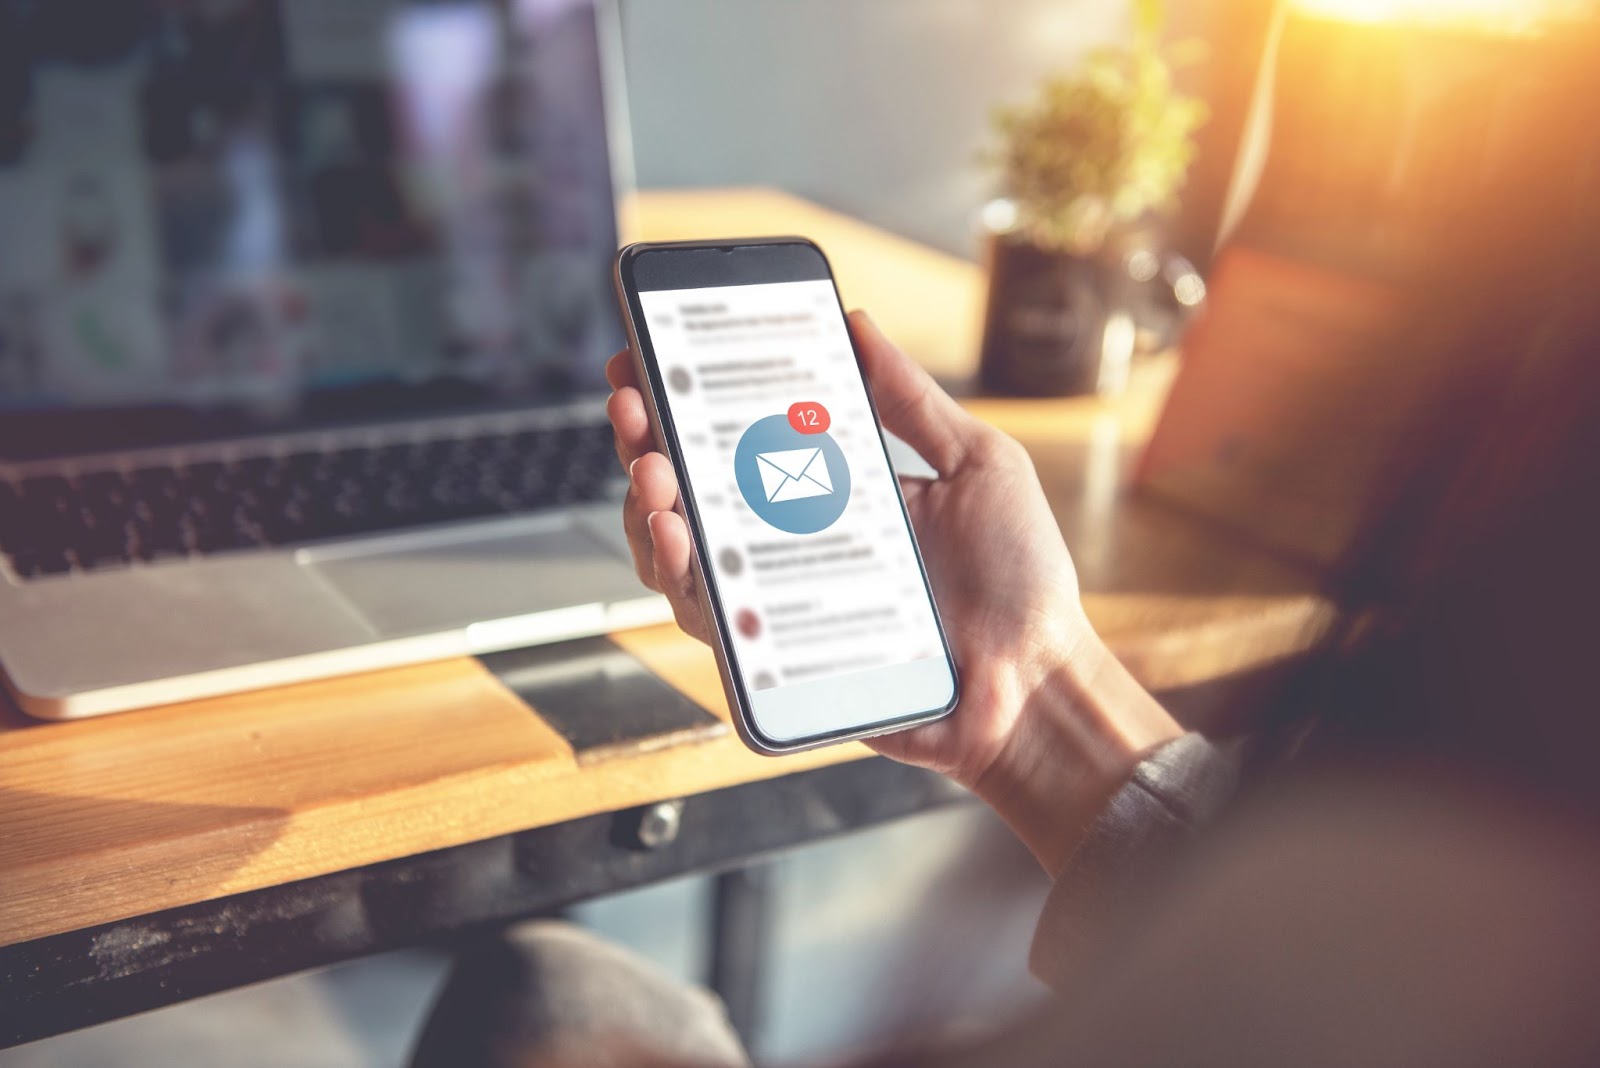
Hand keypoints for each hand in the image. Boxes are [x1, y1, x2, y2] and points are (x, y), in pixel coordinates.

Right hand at [606, 311, 1180, 871]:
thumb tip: (856, 322)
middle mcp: (793, 542)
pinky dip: (679, 574)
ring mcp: (778, 600)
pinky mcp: (775, 659)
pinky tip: (676, 537)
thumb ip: (912, 400)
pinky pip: (707, 617)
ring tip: (653, 472)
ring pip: (679, 553)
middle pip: (693, 488)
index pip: (744, 435)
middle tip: (634, 401)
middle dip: (648, 439)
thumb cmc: (1020, 580)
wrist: (1037, 682)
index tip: (649, 352)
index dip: (688, 396)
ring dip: (648, 506)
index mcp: (834, 489)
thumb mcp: (978, 464)